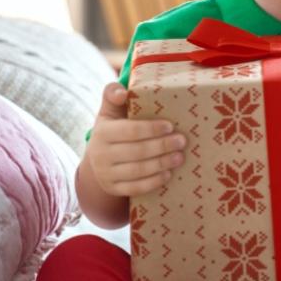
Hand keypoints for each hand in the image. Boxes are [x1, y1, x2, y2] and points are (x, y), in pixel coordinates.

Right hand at [86, 82, 185, 196]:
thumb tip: (122, 91)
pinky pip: (135, 189)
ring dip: (162, 164)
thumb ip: (113, 95)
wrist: (98, 159)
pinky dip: (153, 182)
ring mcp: (106, 175)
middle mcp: (100, 155)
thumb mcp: (109, 111)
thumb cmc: (113, 129)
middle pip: (137, 152)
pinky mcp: (113, 189)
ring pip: (138, 171)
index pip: (130, 131)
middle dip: (162, 146)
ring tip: (180, 157)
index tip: (170, 126)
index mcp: (102, 133)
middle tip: (182, 141)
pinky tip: (168, 174)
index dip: (151, 129)